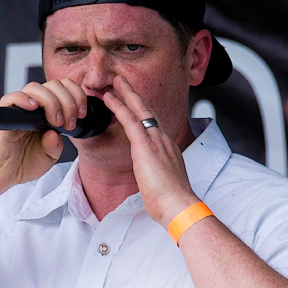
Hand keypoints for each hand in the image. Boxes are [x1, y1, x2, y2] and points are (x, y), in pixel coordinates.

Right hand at [0, 79, 89, 191]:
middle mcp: (33, 108)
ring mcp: (19, 110)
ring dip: (51, 101)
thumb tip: (54, 132)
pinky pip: (11, 98)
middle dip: (68, 101)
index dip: (77, 96)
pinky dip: (24, 99)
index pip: (63, 89)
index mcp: (47, 112)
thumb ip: (56, 145)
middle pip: (53, 85)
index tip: (81, 115)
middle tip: (69, 123)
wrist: (2, 176)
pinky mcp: (5, 117)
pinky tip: (34, 108)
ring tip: (54, 121)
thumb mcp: (50, 157)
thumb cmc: (24, 164)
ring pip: (35, 87)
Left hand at [103, 76, 199, 225]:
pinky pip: (129, 120)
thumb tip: (152, 179)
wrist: (178, 205)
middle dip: (136, 96)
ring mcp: (156, 141)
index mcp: (169, 149)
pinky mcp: (145, 146)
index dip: (145, 112)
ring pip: (140, 110)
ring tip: (116, 82)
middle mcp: (164, 140)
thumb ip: (157, 175)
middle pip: (149, 111)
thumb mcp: (164, 183)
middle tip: (125, 82)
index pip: (155, 124)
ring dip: (127, 94)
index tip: (137, 103)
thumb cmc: (171, 201)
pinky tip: (109, 98)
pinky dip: (118, 107)